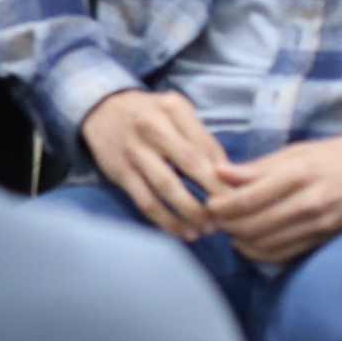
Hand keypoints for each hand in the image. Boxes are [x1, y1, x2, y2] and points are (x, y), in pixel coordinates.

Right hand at [79, 89, 231, 240]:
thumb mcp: (176, 112)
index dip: (225, 174)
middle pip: (190, 165)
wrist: (101, 109)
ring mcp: (133, 150)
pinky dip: (165, 221)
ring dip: (190, 212)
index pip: (207, 146)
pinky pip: (145, 201)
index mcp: (173, 108)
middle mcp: (151, 126)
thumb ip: (201, 138)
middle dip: (214, 195)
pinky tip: (182, 232)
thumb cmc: (149, 113)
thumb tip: (230, 175)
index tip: (240, 196)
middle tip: (230, 216)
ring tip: (207, 229)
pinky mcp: (119, 171)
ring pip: (167, 187)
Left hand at [213, 133, 341, 263]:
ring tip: (231, 230)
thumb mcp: (301, 150)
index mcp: (299, 172)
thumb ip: (259, 166)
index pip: (246, 197)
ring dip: (240, 241)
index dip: (219, 205)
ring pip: (265, 245)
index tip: (208, 203)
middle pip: (251, 225)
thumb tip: (219, 173)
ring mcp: (321, 224)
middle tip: (214, 219)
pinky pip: (285, 254)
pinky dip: (262, 253)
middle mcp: (310, 201)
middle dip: (226, 225)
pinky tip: (252, 243)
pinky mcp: (327, 239)